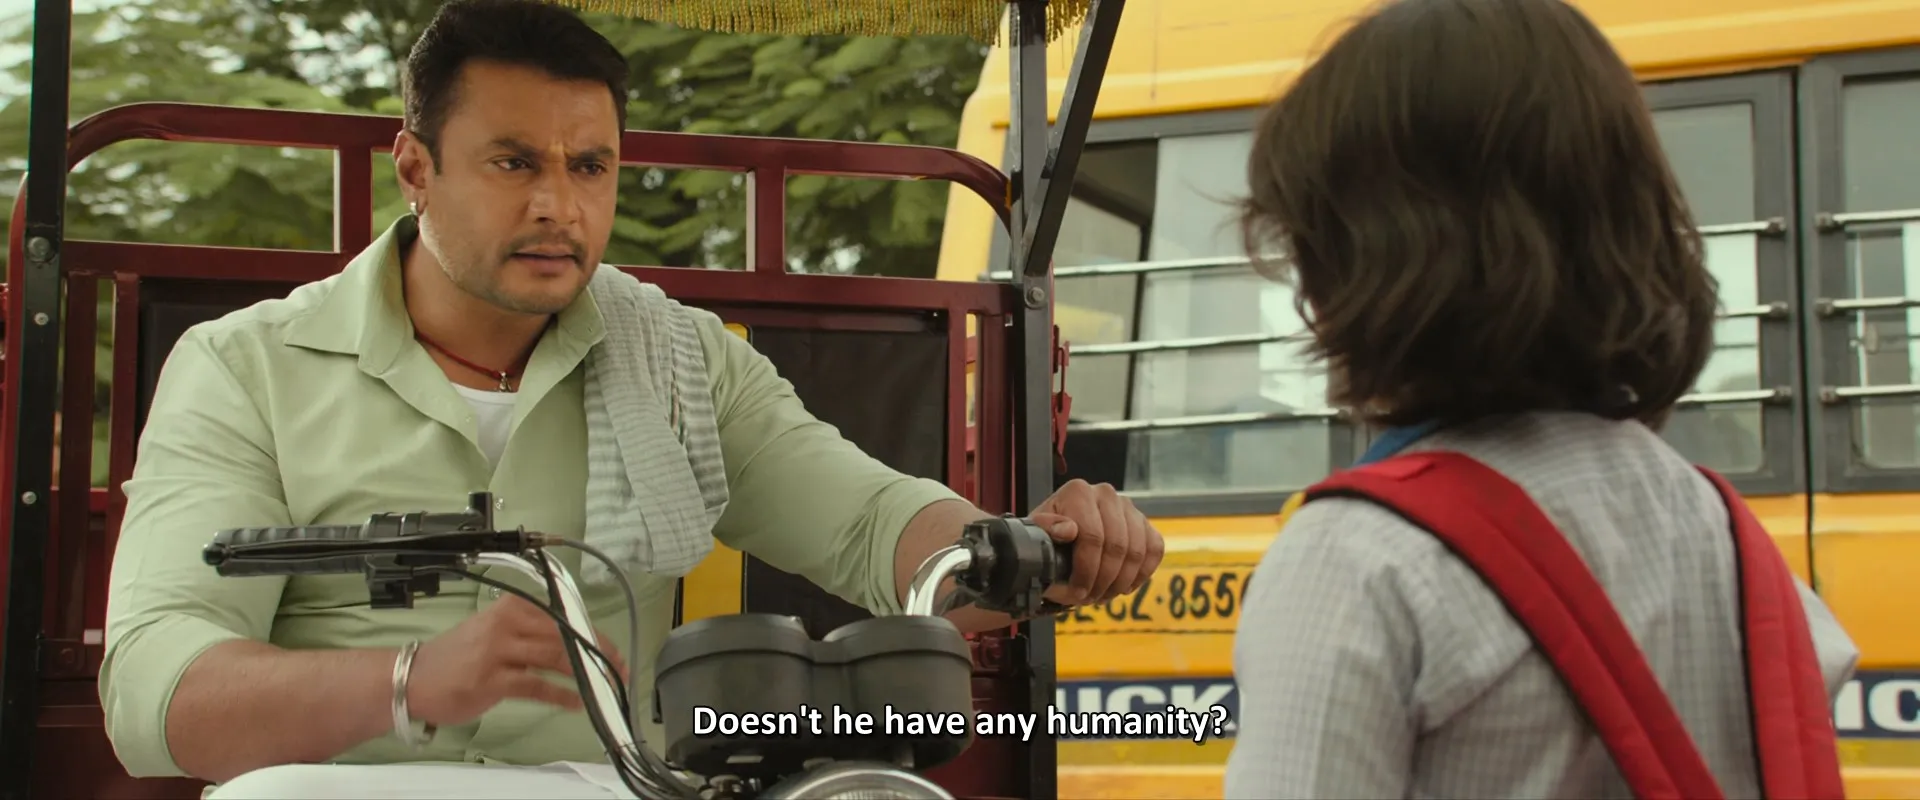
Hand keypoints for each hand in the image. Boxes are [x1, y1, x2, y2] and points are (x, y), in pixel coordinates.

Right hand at [406, 594, 628, 727]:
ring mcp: (499, 651)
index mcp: (511, 607)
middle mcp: (507, 623)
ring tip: (606, 685)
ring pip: (555, 656)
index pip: (563, 616)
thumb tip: (573, 642)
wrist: (412, 679)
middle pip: (565, 634)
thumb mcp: (494, 632)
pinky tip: (577, 702)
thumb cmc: (456, 658)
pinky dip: (561, 694)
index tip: (615, 650)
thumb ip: (529, 633)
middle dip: (598, 653)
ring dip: (586, 672)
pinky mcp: (492, 680)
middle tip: (620, 669)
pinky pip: (537, 686)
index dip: (593, 633)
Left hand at [1031, 479, 1164, 606]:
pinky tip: (1123, 587)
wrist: (1060, 539)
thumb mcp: (1036, 534)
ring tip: (1103, 596)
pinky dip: (1142, 574)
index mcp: (1078, 491)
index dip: (1086, 570)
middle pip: (1117, 546)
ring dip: (1121, 582)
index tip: (1077, 592)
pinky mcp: (1144, 523)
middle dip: (1103, 580)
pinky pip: (1154, 550)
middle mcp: (1106, 494)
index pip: (1092, 536)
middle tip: (1090, 599)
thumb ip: (1045, 528)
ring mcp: (1129, 508)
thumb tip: (1068, 530)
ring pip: (1137, 551)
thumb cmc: (1047, 538)